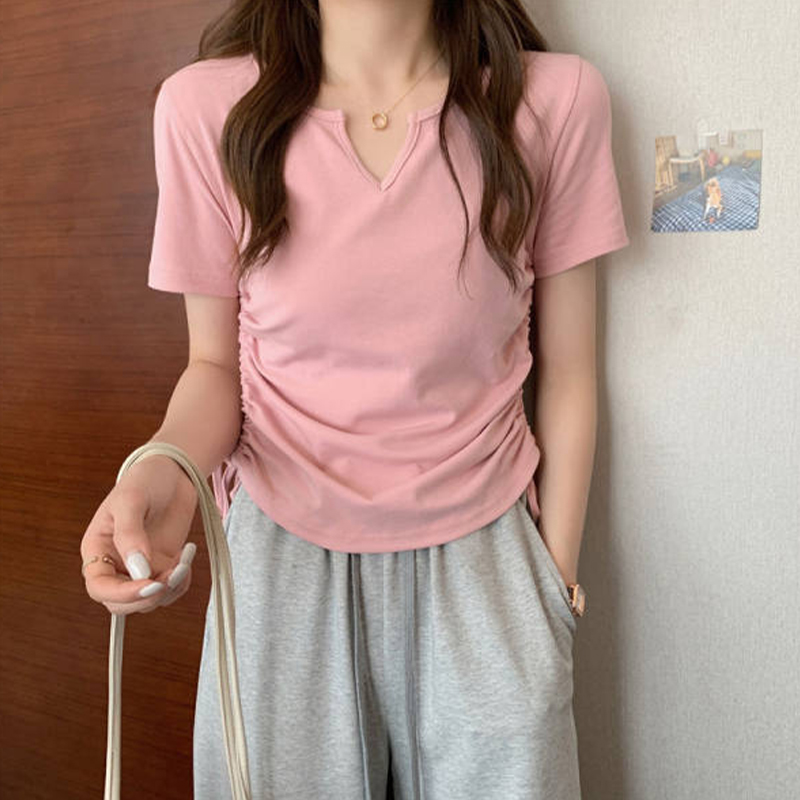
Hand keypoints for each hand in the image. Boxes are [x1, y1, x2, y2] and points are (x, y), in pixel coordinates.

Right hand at [80, 455, 199, 614]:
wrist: (174, 471)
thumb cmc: (145, 479)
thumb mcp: (131, 501)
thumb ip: (131, 535)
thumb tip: (139, 572)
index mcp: (98, 549)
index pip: (100, 587)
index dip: (122, 594)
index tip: (150, 586)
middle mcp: (116, 563)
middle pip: (121, 604)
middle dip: (147, 597)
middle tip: (172, 575)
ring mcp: (141, 566)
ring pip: (149, 601)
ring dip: (170, 588)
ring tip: (183, 560)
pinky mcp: (163, 565)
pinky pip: (170, 589)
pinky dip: (182, 580)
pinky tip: (187, 555)